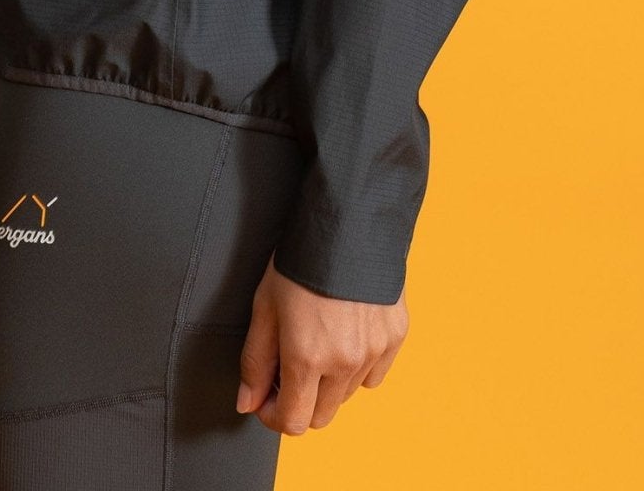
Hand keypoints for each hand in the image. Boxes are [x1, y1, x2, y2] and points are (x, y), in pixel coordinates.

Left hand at [235, 258, 408, 433]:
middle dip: (300, 400)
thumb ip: (255, 361)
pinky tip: (345, 335)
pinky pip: (373, 375)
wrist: (349, 219)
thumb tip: (248, 402)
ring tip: (317, 343)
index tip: (266, 397)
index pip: (292, 423)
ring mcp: (374, 351)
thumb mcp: (265, 305)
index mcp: (307, 357)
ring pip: (347, 396)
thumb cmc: (301, 258)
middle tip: (288, 369)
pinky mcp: (396, 337)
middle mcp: (345, 362)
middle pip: (320, 416)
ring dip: (328, 384)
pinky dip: (358, 367)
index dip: (273, 415)